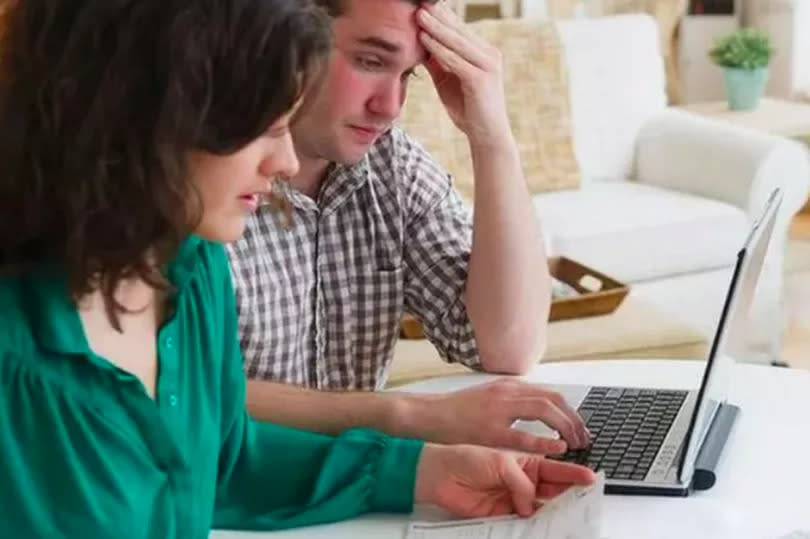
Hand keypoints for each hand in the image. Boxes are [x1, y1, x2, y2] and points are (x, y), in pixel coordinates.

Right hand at [413, 379, 589, 453]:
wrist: (430, 414)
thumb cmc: (457, 410)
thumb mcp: (491, 397)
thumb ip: (514, 401)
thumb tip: (541, 410)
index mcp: (509, 386)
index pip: (551, 393)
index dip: (571, 410)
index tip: (579, 426)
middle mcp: (508, 392)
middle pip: (554, 399)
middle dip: (574, 419)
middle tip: (584, 437)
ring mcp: (499, 409)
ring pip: (545, 410)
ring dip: (566, 427)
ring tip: (576, 443)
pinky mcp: (490, 429)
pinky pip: (524, 435)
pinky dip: (545, 441)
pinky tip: (557, 447)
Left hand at [414, 443, 595, 517]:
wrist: (440, 474)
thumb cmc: (466, 457)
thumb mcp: (500, 463)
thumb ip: (520, 482)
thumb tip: (531, 505)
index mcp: (526, 462)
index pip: (555, 469)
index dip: (573, 474)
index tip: (590, 478)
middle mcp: (523, 481)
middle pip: (553, 490)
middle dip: (569, 495)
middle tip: (584, 501)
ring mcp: (514, 498)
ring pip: (541, 508)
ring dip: (554, 511)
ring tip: (568, 514)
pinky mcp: (503, 515)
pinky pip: (523, 522)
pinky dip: (533, 524)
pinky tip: (541, 524)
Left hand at [416, 1, 510, 146]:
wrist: (486, 135)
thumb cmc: (467, 109)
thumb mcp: (448, 80)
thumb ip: (437, 62)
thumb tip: (419, 44)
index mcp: (483, 52)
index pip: (459, 28)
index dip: (441, 15)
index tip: (422, 4)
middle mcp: (489, 54)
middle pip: (458, 30)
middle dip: (437, 15)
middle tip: (418, 2)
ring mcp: (487, 65)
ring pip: (457, 41)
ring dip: (435, 27)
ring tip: (418, 15)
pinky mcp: (481, 79)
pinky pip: (455, 60)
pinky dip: (439, 49)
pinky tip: (424, 40)